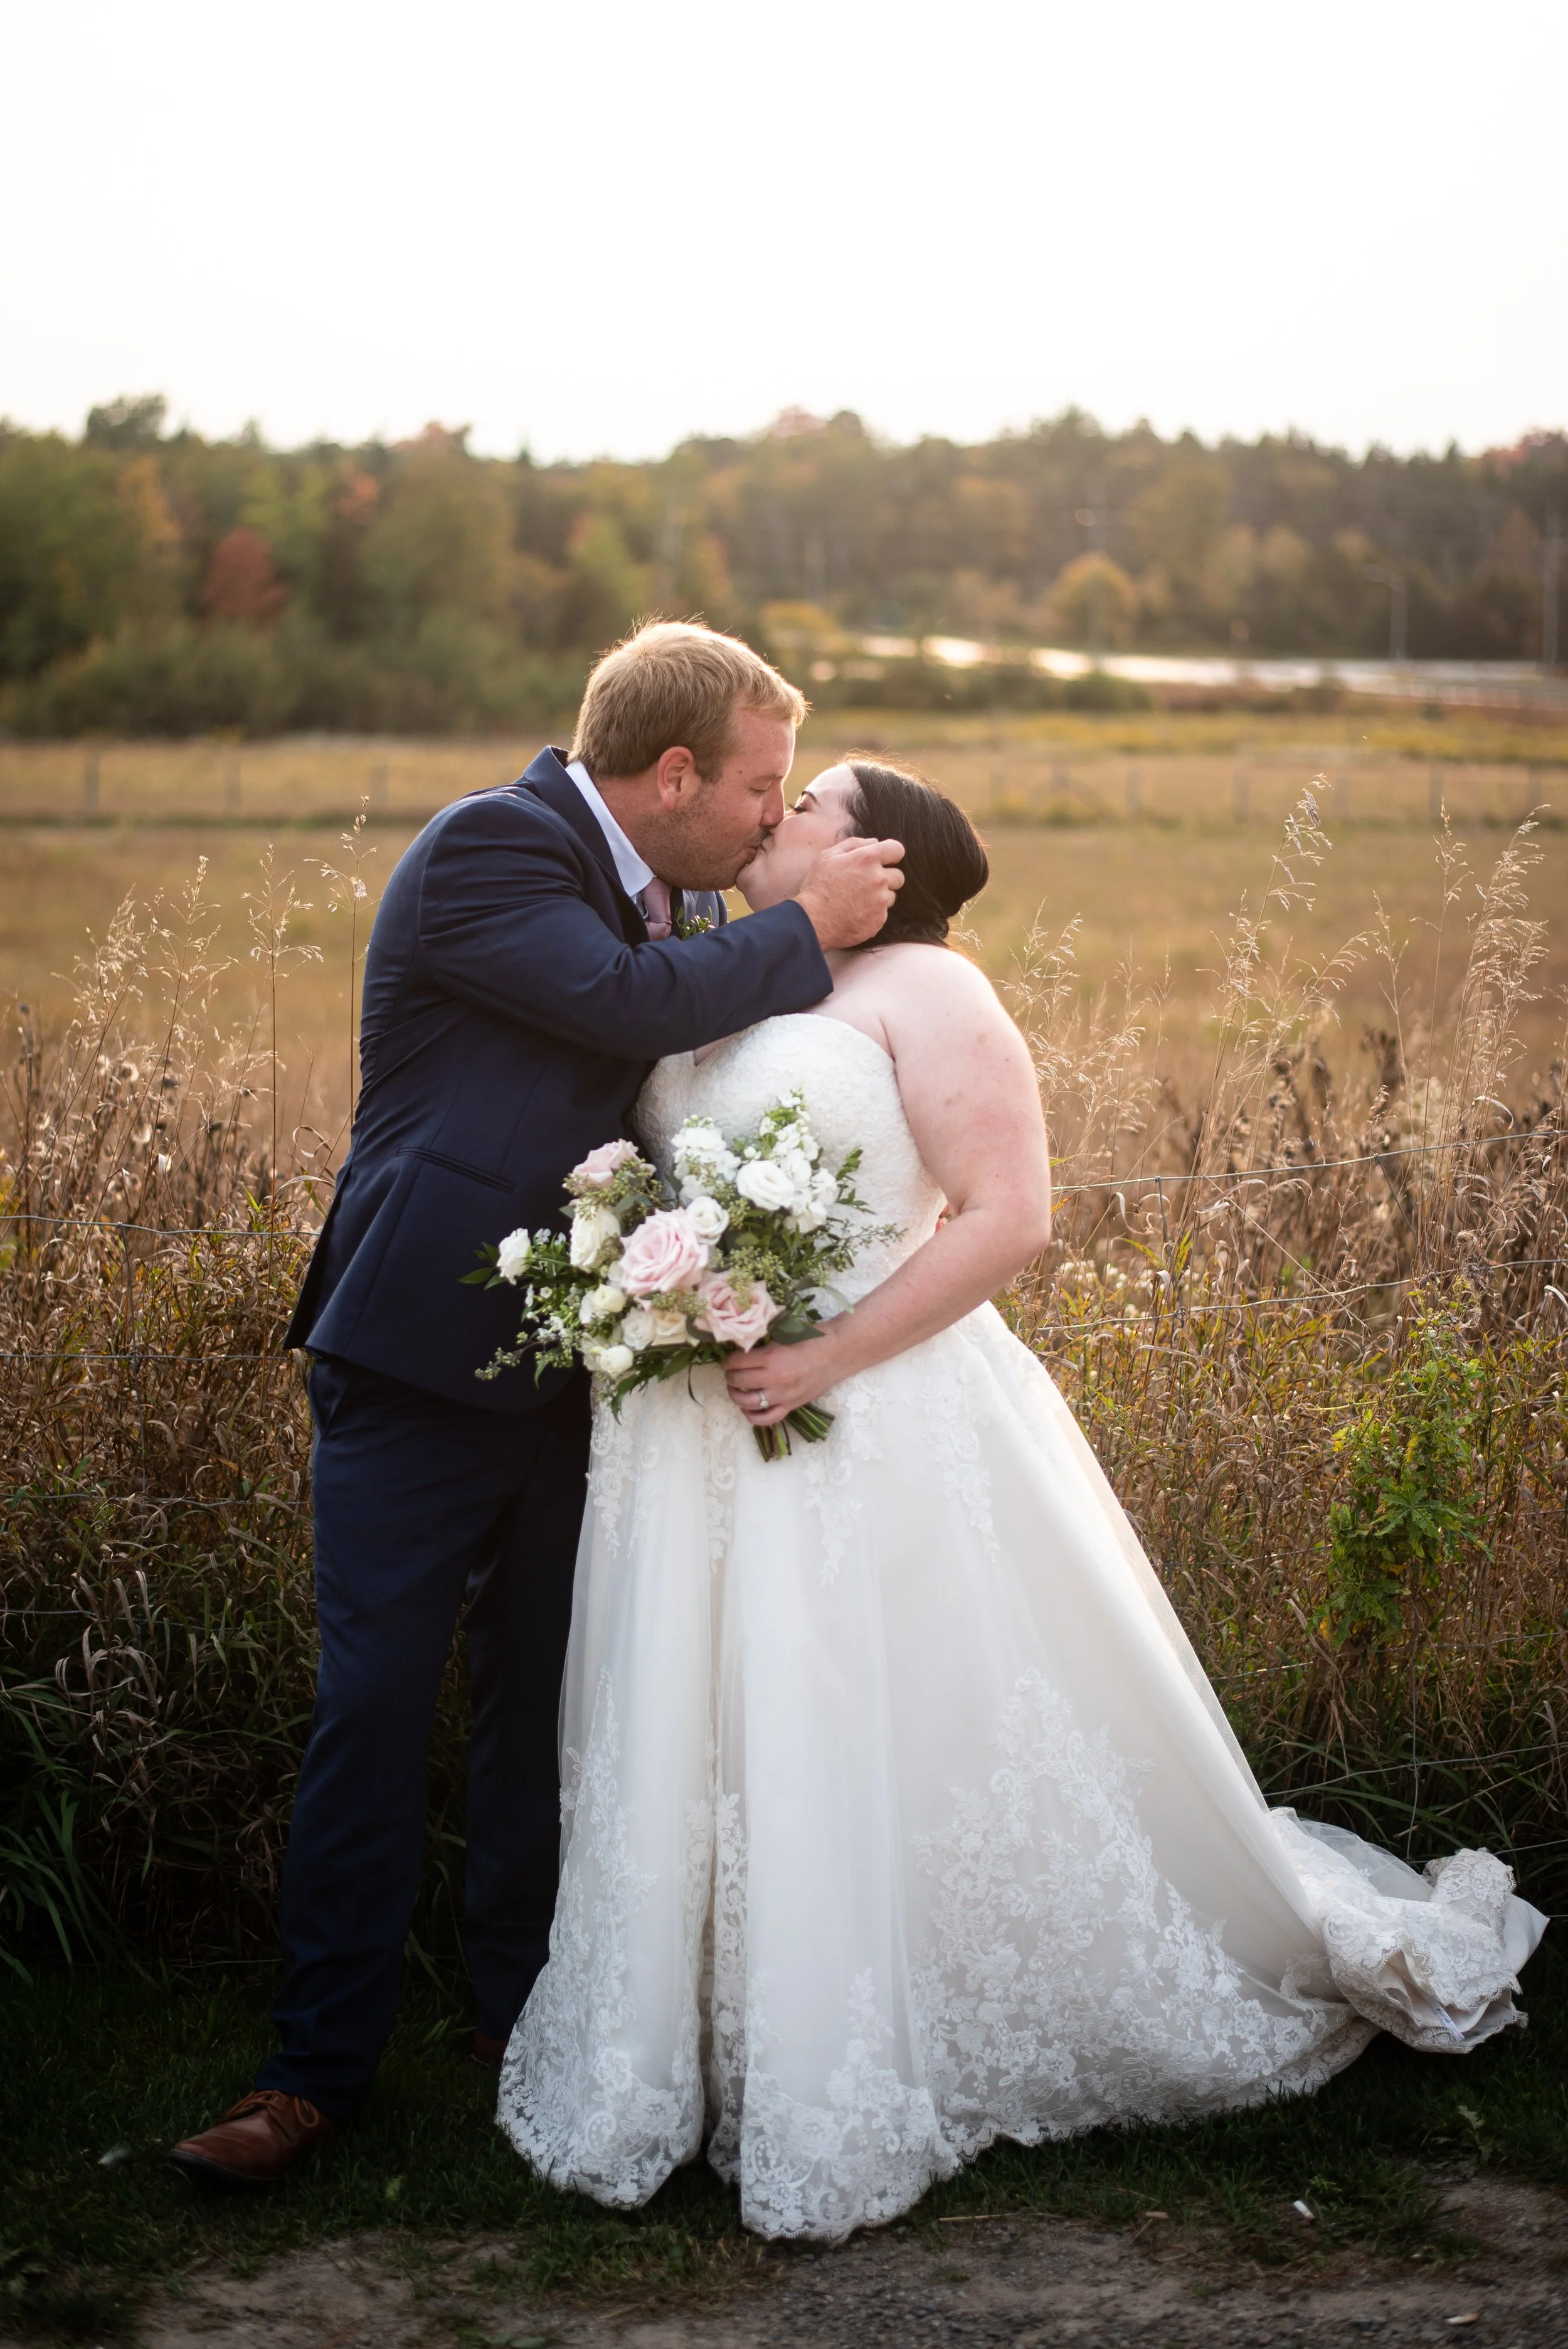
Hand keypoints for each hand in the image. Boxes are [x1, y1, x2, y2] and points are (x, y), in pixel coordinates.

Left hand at [724, 1331, 845, 1426]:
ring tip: (735, 1389)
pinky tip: (747, 1408)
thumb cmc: (813, 1339)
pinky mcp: (791, 1406)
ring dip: (735, 1395)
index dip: (728, 1360)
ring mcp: (783, 1396)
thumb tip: (741, 1348)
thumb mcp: (783, 1335)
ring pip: (747, 1402)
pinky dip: (752, 1416)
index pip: (736, 1362)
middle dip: (729, 1376)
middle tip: (731, 1372)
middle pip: (738, 1381)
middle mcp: (774, 1379)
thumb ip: (762, 1344)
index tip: (729, 1359)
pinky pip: (766, 1418)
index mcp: (771, 1357)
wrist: (838, 1352)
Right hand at [795, 836, 903, 950]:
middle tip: (866, 884)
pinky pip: (883, 913)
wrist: (813, 921)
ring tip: (858, 900)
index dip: (891, 854)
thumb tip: (874, 842)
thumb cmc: (818, 887)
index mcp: (867, 859)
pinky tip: (856, 912)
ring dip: (880, 896)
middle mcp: (879, 879)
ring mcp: (881, 901)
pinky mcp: (879, 920)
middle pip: (898, 876)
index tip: (884, 860)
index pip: (897, 850)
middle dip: (886, 878)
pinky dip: (873, 913)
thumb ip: (854, 844)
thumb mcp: (828, 856)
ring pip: (891, 896)